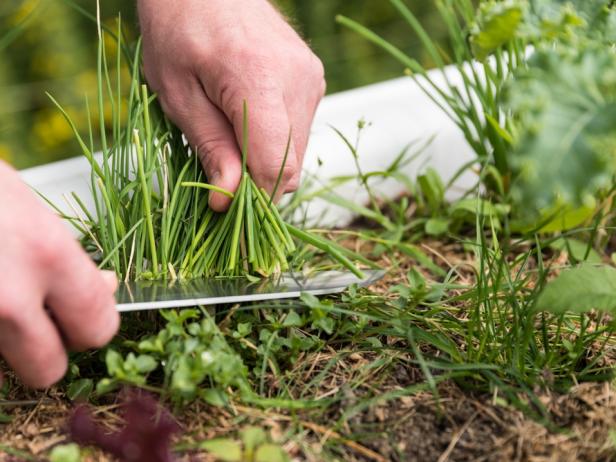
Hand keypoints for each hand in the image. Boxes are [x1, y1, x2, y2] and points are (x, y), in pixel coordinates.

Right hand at [0, 161, 119, 387]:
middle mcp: (6, 296)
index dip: (94, 325)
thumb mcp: (29, 208)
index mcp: (45, 253)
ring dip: (5, 344)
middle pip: (47, 370)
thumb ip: (70, 256)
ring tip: (0, 296)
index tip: (85, 317)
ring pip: (1, 370)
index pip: (98, 326)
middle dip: (48, 351)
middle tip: (39, 320)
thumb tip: (107, 287)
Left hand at [138, 0, 325, 209]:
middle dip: (255, 181)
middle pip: (290, 167)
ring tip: (229, 131)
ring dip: (264, 160)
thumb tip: (228, 201)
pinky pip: (299, 130)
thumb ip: (210, 148)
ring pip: (297, 153)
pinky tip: (246, 117)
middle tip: (217, 166)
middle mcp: (298, 80)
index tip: (224, 206)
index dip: (252, 198)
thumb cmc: (179, 28)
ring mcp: (311, 78)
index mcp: (258, 79)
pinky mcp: (313, 78)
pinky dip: (274, 139)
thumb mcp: (177, 93)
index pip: (276, 167)